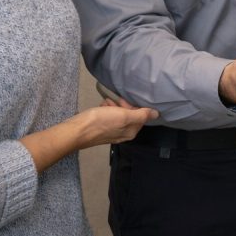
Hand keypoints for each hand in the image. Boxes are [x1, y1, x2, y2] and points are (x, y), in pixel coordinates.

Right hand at [22, 101, 157, 170]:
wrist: (78, 130)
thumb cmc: (101, 122)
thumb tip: (157, 114)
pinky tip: (101, 106)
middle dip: (122, 105)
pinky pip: (108, 115)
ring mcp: (111, 131)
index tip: (125, 101)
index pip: (141, 116)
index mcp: (131, 132)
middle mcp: (123, 133)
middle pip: (129, 114)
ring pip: (118, 113)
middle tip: (114, 102)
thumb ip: (141, 115)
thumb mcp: (124, 116)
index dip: (134, 106)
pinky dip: (106, 109)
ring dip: (113, 106)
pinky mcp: (101, 128)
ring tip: (106, 103)